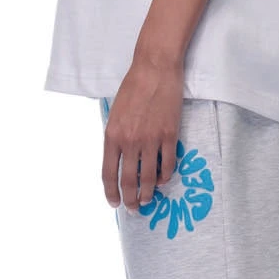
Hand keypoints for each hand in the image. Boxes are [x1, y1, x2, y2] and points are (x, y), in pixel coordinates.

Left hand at [102, 54, 183, 210]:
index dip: (111, 192)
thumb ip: (116, 138)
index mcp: (112, 136)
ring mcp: (150, 140)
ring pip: (149, 177)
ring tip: (147, 200)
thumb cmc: (133, 88)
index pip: (108, 173)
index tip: (114, 203)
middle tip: (133, 209)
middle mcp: (129, 142)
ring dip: (148, 193)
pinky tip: (162, 180)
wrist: (154, 69)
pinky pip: (167, 164)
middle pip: (128, 181)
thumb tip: (120, 160)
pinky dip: (164, 176)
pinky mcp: (169, 135)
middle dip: (130, 199)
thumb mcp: (115, 114)